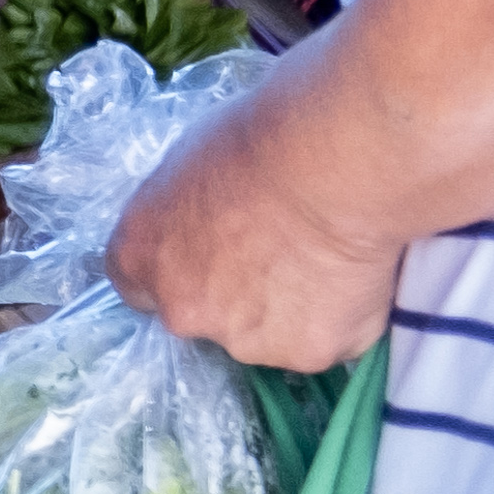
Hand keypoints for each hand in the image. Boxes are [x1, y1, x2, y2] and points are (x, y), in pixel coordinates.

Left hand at [108, 102, 401, 371]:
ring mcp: (241, 339)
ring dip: (291, 309)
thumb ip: (186, 211)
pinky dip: (341, 317)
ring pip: (266, 332)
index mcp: (138, 256)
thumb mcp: (191, 162)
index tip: (216, 254)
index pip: (142, 287)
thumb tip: (206, 216)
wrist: (334, 166)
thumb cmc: (262, 140)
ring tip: (327, 259)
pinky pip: (325, 339)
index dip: (183, 271)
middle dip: (236, 293)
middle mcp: (179, 310)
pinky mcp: (305, 353)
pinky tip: (356, 277)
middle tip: (283, 252)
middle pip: (204, 313)